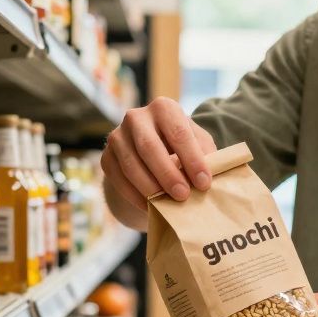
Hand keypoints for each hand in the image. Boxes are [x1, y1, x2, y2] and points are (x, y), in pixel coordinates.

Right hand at [102, 97, 216, 214]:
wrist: (151, 152)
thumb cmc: (182, 147)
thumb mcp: (198, 144)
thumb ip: (205, 154)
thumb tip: (210, 174)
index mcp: (164, 108)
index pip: (178, 133)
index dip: (192, 159)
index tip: (204, 183)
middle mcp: (136, 117)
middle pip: (149, 147)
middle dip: (168, 174)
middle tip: (183, 196)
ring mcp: (117, 137)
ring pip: (131, 165)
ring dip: (150, 188)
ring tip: (167, 205)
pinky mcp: (106, 158)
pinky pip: (118, 180)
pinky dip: (135, 197)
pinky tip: (150, 208)